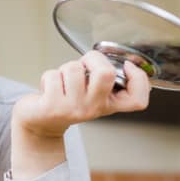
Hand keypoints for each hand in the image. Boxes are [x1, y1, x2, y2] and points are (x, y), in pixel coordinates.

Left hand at [13, 50, 150, 138]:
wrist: (41, 121)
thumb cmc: (68, 101)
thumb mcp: (92, 94)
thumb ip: (105, 80)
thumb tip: (115, 60)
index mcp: (109, 104)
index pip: (138, 99)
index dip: (139, 78)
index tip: (127, 66)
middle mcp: (94, 108)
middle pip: (106, 73)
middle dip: (93, 59)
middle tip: (84, 66)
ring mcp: (74, 109)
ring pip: (73, 68)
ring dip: (65, 68)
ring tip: (62, 82)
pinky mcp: (52, 107)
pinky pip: (53, 75)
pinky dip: (48, 76)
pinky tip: (49, 89)